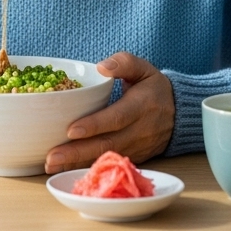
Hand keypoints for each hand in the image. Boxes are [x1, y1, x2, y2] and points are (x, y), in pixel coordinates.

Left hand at [44, 52, 174, 173]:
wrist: (179, 114)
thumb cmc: (154, 88)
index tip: (71, 130)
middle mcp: (139, 131)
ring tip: (51, 165)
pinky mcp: (132, 158)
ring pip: (105, 158)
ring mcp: (136, 148)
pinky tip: (65, 169)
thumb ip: (124, 62)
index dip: (95, 125)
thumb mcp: (144, 68)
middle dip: (77, 152)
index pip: (117, 118)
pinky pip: (108, 164)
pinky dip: (86, 168)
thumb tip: (102, 67)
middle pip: (107, 144)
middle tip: (51, 157)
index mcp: (141, 106)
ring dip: (77, 164)